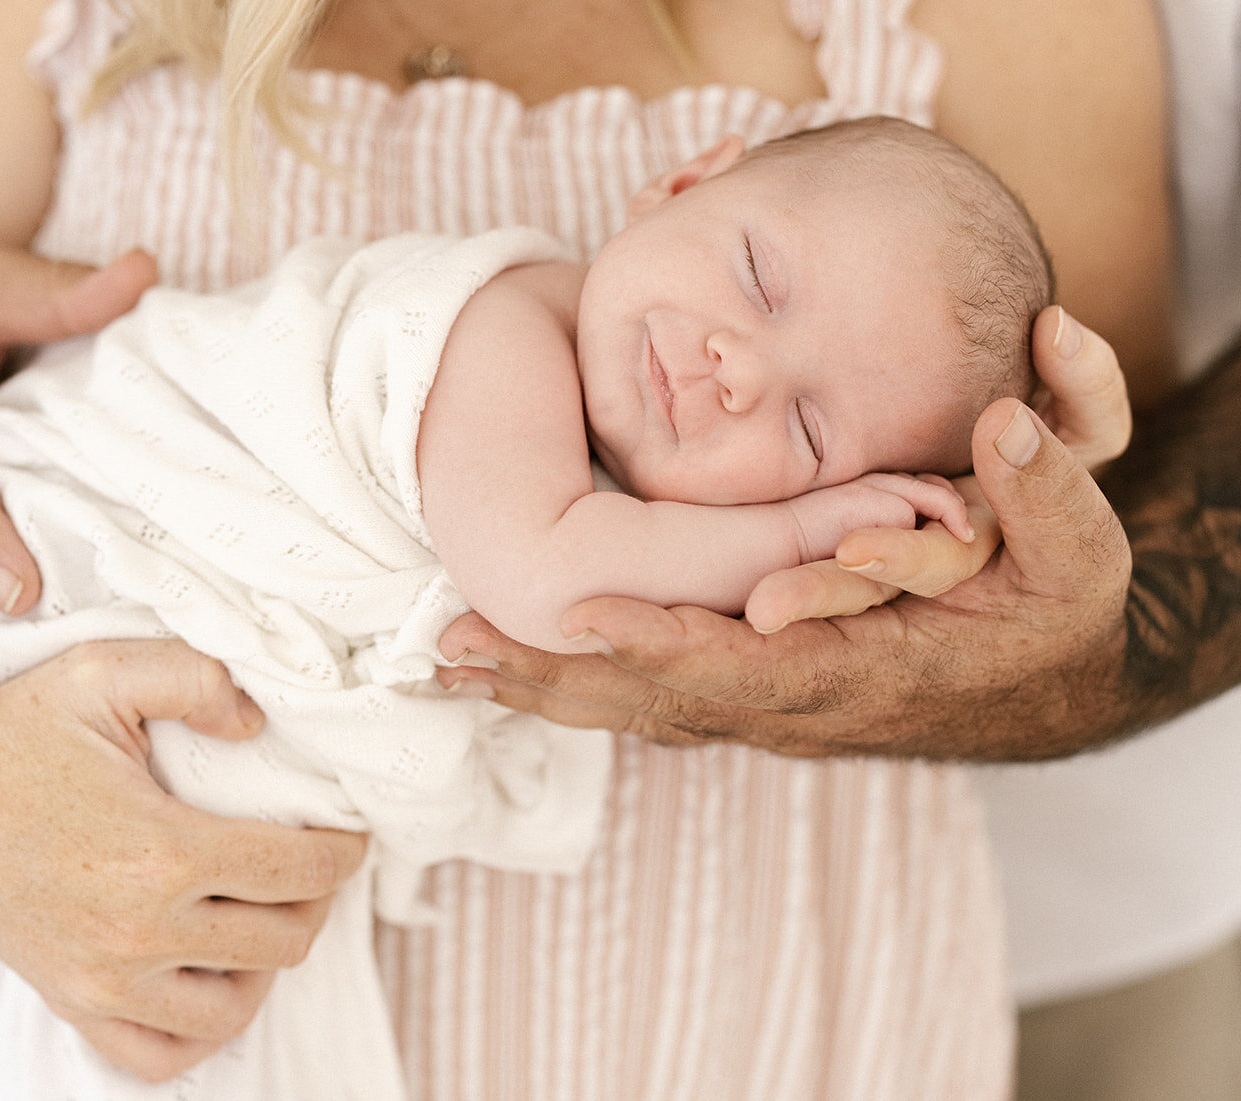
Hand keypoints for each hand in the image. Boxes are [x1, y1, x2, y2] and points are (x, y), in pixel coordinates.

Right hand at [0, 639, 368, 1081]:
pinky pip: (158, 1057)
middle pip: (285, 941)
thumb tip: (259, 723)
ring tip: (262, 911)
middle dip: (315, 898)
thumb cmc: (12, 724)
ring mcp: (102, 978)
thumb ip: (194, 679)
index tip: (348, 831)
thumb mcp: (101, 671)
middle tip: (308, 861)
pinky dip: (199, 1030)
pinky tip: (210, 975)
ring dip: (266, 962)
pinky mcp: (71, 1001)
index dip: (345, 850)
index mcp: (162, 849)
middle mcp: (138, 929)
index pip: (303, 871)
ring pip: (234, 1007)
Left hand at [436, 308, 1133, 759]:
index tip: (584, 613)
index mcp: (856, 674)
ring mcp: (753, 707)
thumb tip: (1007, 426)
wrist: (1029, 679)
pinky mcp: (735, 691)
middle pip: (654, 702)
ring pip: (631, 706)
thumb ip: (1048, 497)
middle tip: (454, 652)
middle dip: (555, 681)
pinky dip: (567, 683)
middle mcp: (788, 706)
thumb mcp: (1076, 556)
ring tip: (443, 661)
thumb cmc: (1050, 612)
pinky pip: (638, 694)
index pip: (746, 666)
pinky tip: (499, 665)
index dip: (667, 643)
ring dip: (540, 688)